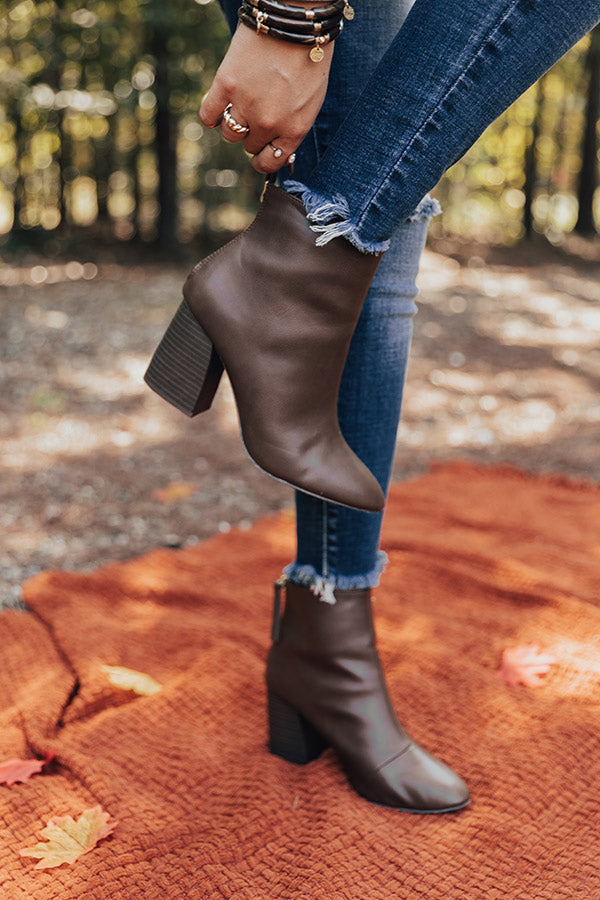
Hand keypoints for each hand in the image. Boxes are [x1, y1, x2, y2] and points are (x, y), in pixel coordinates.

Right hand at [199, 23, 333, 173]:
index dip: (263, 157)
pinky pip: (208, 115)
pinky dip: (210, 115)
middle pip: (248, 145)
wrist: (295, 21)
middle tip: (257, 111)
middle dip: (252, 132)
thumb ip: (293, 129)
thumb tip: (277, 155)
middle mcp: (269, 123)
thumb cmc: (308, 60)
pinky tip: (218, 106)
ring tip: (240, 104)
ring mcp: (246, 105)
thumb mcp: (311, 103)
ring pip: (230, 134)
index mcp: (293, 130)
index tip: (260, 150)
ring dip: (233, 123)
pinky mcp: (226, 85)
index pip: (268, 162)